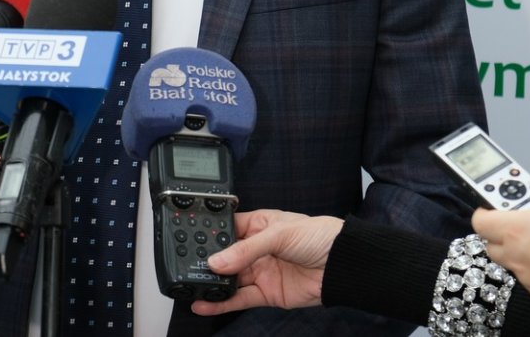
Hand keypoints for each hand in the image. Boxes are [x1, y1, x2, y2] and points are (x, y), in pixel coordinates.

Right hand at [192, 209, 344, 315]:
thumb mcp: (279, 234)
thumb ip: (246, 249)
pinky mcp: (266, 294)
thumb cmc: (318, 237)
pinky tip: (205, 305)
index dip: (209, 235)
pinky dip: (221, 304)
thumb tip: (216, 261)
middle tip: (186, 266)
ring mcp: (260, 272)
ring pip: (229, 280)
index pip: (226, 229)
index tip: (190, 241)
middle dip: (207, 262)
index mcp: (257, 225)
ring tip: (191, 288)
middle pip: (224, 257)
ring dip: (211, 285)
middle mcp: (255, 249)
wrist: (343, 266)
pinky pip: (239, 299)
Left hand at [473, 192, 529, 313]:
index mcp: (516, 228)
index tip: (497, 205)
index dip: (485, 212)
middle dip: (502, 234)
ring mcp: (529, 278)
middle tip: (524, 224)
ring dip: (523, 253)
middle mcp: (516, 255)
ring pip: (514, 264)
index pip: (479, 221)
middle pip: (492, 244)